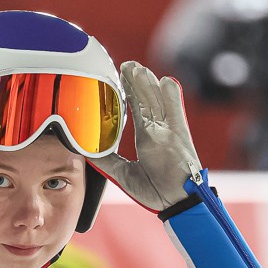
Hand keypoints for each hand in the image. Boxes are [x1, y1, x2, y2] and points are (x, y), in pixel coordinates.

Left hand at [91, 62, 202, 211]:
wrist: (177, 202)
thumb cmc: (155, 191)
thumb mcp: (123, 174)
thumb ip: (108, 160)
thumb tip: (87, 150)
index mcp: (147, 138)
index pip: (136, 110)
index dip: (128, 94)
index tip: (119, 79)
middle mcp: (158, 131)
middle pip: (146, 101)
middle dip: (136, 83)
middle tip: (125, 65)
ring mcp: (169, 131)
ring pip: (157, 102)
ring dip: (147, 84)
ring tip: (136, 69)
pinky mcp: (180, 135)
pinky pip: (175, 112)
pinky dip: (171, 97)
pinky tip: (165, 81)